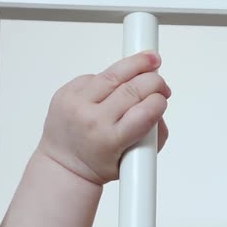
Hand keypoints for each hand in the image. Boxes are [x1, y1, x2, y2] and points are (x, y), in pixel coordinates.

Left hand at [37, 51, 170, 184]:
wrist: (62, 166)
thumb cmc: (99, 164)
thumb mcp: (135, 160)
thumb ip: (155, 136)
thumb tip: (158, 106)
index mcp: (111, 140)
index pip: (145, 112)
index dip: (159, 101)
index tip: (163, 99)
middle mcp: (92, 120)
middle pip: (133, 88)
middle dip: (154, 81)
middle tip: (160, 83)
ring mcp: (76, 104)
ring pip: (114, 73)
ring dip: (136, 64)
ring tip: (150, 60)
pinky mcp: (65, 92)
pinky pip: (96, 75)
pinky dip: (110, 77)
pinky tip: (116, 84)